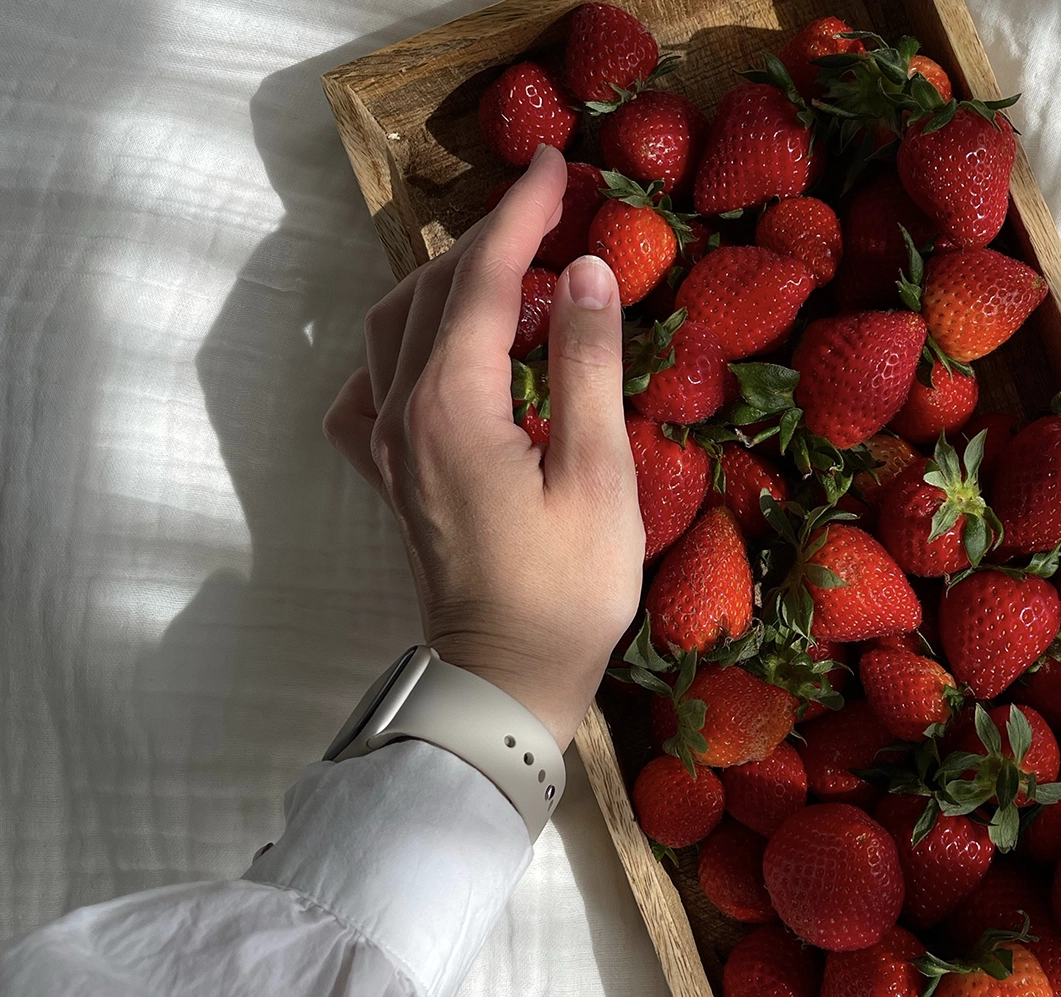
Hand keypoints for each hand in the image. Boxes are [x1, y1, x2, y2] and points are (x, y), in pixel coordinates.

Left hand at [322, 146, 644, 750]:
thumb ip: (588, 365)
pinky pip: (373, 386)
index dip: (519, 214)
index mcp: (451, 405)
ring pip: (395, 329)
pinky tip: (438, 352)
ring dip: (448, 283)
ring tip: (511, 270)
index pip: (480, 279)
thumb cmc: (566, 589)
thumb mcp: (599, 474)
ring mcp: (388, 447)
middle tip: (549, 210)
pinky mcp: (393, 476)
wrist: (506, 679)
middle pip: (430, 292)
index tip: (558, 165)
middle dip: (487, 239)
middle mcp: (402, 414)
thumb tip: (587, 271)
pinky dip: (404, 346)